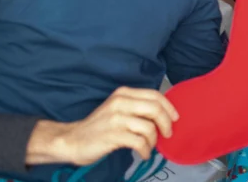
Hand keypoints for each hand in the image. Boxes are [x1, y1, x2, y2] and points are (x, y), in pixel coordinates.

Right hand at [26, 88, 178, 165]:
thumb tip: (164, 115)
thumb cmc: (98, 127)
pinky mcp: (113, 135)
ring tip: (148, 146)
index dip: (169, 107)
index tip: (175, 118)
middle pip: (155, 109)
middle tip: (167, 134)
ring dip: (153, 140)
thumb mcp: (118, 110)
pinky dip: (145, 150)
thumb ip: (137, 108)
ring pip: (149, 127)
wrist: (71, 140)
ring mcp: (116, 119)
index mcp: (123, 94)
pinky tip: (143, 153)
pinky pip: (139, 142)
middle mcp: (120, 103)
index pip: (155, 96)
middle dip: (166, 123)